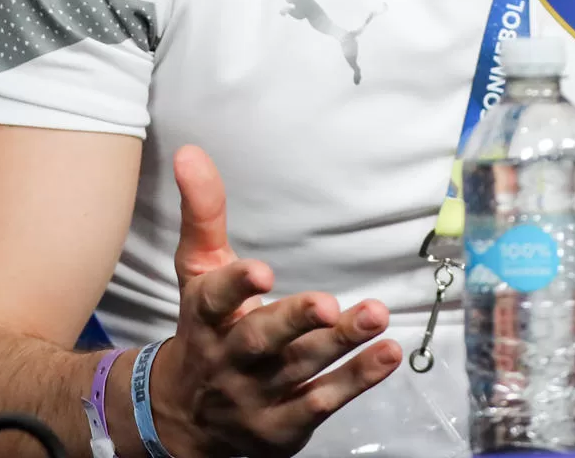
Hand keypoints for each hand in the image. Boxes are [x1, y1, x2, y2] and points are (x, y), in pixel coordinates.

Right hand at [145, 145, 402, 457]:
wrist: (186, 416)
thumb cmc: (206, 328)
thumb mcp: (199, 271)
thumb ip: (203, 214)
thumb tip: (190, 151)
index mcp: (205, 317)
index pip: (215, 299)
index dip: (237, 285)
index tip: (262, 271)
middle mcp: (229, 357)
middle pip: (261, 340)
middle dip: (293, 321)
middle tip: (326, 303)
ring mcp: (256, 395)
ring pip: (300, 369)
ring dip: (340, 344)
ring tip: (375, 315)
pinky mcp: (285, 424)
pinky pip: (322, 402)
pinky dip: (357, 380)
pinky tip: (387, 354)